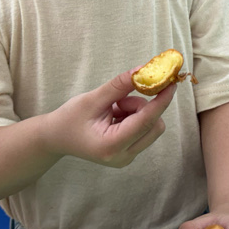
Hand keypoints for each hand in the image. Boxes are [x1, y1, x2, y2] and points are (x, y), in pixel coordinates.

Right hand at [43, 69, 175, 166]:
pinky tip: (114, 117)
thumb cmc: (70, 118)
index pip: (146, 121)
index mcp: (111, 145)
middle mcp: (123, 157)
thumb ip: (119, 86)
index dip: (161, 100)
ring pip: (151, 127)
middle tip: (120, 99)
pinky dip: (135, 118)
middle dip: (143, 106)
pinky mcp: (129, 154)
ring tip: (113, 109)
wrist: (56, 138)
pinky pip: (144, 131)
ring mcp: (127, 158)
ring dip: (137, 111)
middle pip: (155, 126)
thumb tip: (142, 71)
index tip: (172, 83)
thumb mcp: (92, 99)